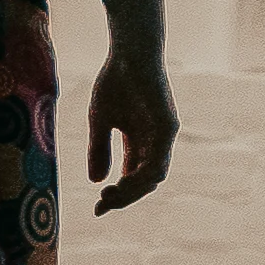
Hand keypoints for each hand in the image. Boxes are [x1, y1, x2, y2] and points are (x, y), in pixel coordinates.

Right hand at [82, 44, 177, 211]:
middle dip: (124, 198)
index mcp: (138, 144)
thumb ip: (100, 151)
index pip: (132, 179)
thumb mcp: (100, 122)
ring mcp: (163, 136)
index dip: (117, 197)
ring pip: (155, 176)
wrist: (128, 55)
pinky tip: (125, 181)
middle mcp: (154, 143)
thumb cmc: (115, 83)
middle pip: (145, 182)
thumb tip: (96, 182)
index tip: (97, 210)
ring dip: (133, 190)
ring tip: (111, 195)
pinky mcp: (168, 126)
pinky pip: (160, 158)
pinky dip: (144, 174)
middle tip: (102, 204)